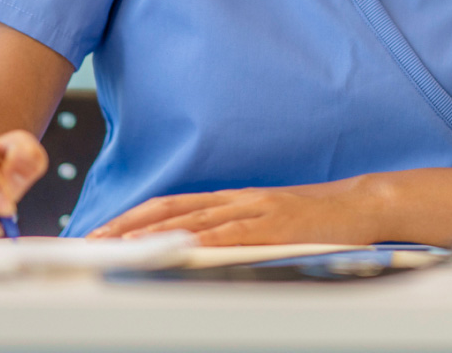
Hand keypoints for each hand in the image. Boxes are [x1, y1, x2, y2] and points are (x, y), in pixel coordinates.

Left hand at [88, 176, 386, 245]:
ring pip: (192, 219)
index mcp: (234, 199)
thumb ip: (234, 232)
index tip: (100, 232)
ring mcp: (255, 210)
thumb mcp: (268, 222)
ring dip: (150, 234)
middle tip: (90, 241)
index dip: (133, 217)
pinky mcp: (274, 224)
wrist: (360, 205)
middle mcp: (238, 199)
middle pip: (171, 209)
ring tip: (115, 246)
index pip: (172, 205)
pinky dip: (198, 241)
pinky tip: (175, 249)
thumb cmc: (316, 220)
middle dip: (127, 226)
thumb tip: (194, 253)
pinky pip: (230, 233)